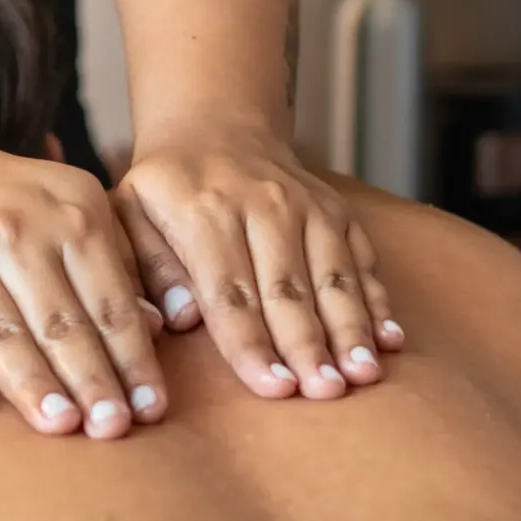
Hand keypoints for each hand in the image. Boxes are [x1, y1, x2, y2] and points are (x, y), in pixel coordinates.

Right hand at [0, 149, 167, 438]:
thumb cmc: (1, 205)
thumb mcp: (66, 211)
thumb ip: (112, 265)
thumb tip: (157, 326)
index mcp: (70, 212)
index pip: (109, 299)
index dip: (132, 357)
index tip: (150, 408)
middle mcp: (14, 227)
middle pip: (59, 320)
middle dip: (91, 378)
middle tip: (112, 428)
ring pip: (0, 329)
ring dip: (32, 382)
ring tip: (60, 426)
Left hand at [113, 128, 402, 400]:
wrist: (215, 128)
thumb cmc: (165, 191)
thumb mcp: (130, 214)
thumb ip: (148, 268)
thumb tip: (180, 320)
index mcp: (205, 211)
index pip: (229, 291)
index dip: (253, 344)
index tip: (273, 389)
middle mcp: (264, 205)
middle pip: (288, 288)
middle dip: (307, 345)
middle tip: (324, 392)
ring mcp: (308, 207)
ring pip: (333, 275)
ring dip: (350, 329)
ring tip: (362, 376)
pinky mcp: (338, 212)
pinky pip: (361, 260)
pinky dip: (377, 301)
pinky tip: (389, 341)